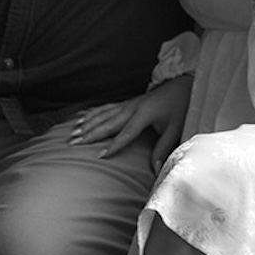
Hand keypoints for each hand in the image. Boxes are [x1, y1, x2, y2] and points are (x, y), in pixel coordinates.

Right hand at [69, 74, 192, 169]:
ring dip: (87, 124)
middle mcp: (132, 108)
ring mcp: (127, 104)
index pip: (126, 134)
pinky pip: (105, 108)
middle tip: (73, 143)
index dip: (113, 145)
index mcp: (144, 114)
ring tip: (73, 133)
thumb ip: (163, 148)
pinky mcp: (127, 102)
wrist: (181, 85)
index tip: (99, 156)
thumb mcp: (175, 129)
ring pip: (103, 114)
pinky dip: (92, 113)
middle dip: (89, 134)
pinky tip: (81, 118)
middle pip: (107, 123)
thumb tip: (155, 169)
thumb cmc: (179, 107)